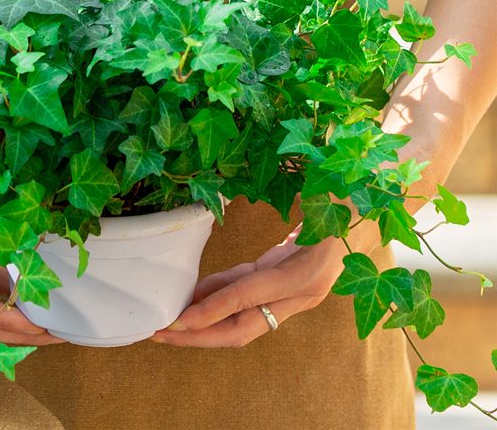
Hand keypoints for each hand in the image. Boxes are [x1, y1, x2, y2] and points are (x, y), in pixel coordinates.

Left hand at [150, 223, 351, 347]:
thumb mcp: (313, 203)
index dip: (211, 308)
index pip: (247, 297)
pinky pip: (248, 298)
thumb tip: (237, 227)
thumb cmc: (339, 197)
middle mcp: (300, 292)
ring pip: (242, 318)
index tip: (179, 319)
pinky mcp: (287, 284)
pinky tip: (194, 298)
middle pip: (242, 327)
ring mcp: (295, 293)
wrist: (370, 207)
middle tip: (160, 333)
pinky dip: (219, 298)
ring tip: (168, 321)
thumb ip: (280, 221)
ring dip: (204, 320)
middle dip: (199, 334)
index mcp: (305, 273)